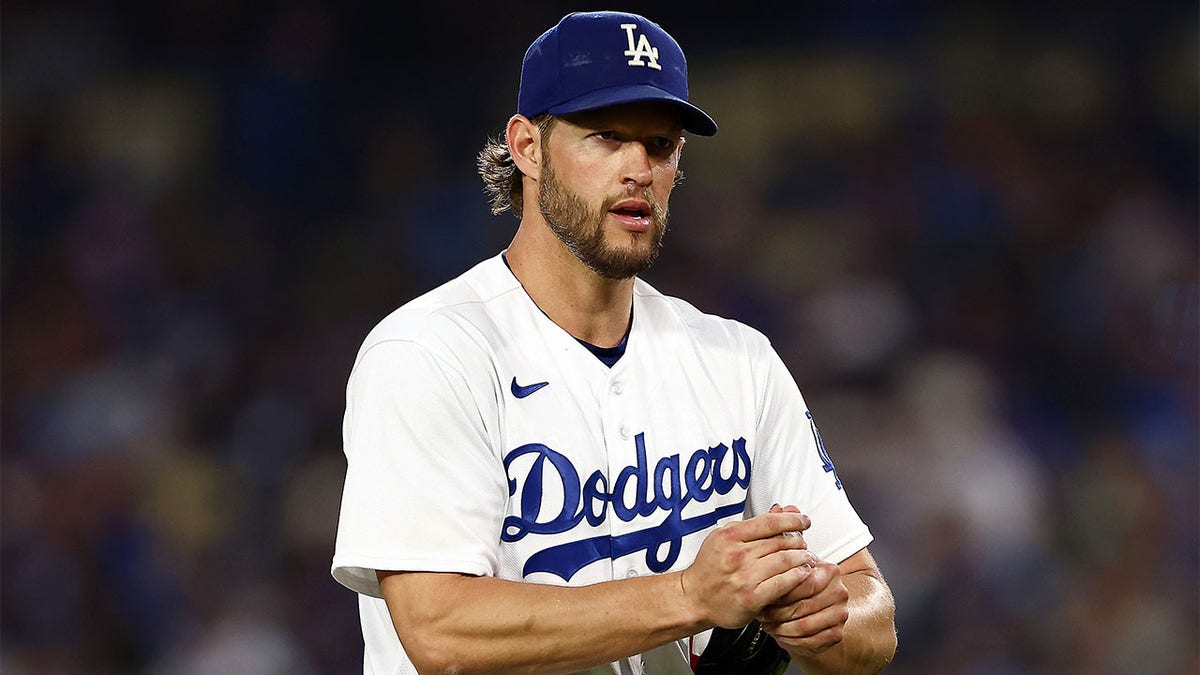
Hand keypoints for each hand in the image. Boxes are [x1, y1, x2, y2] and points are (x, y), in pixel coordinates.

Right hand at [680, 511, 814, 628]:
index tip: (803, 521)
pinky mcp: (752, 598)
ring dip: (802, 558)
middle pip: (781, 542)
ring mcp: (745, 577)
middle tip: (804, 544)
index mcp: (730, 536)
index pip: (770, 522)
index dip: (792, 520)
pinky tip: (802, 573)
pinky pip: (783, 584)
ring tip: (807, 558)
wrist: (693, 598)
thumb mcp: (725, 538)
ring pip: (785, 561)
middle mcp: (738, 555)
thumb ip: (753, 526)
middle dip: (799, 541)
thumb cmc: (710, 568)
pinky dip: (797, 577)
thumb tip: (782, 510)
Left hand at [758, 555, 850, 655]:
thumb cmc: (799, 590)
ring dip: (781, 628)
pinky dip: (791, 640)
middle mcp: (839, 592)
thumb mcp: (793, 575)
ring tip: (768, 625)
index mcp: (830, 571)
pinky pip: (810, 640)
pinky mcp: (837, 633)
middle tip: (763, 614)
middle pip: (803, 605)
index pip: (804, 582)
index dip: (782, 591)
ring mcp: (840, 613)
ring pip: (805, 625)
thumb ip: (784, 573)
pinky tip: (780, 634)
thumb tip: (766, 581)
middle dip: (778, 612)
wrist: (813, 610)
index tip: (764, 595)